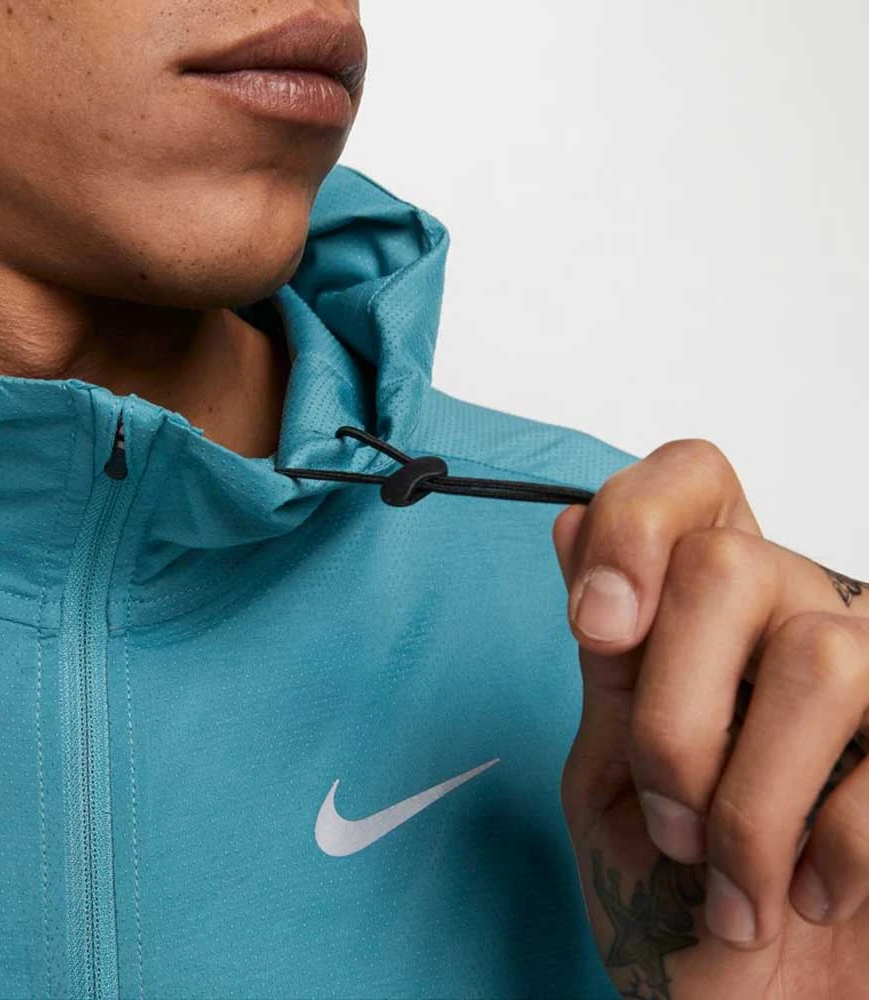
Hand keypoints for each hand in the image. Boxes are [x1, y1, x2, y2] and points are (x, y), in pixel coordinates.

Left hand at [551, 438, 868, 999]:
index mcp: (701, 612)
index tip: (601, 626)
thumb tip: (572, 523)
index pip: (688, 481)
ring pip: (818, 653)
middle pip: (730, 564)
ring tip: (732, 879)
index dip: (639, 524)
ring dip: (748, 797)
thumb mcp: (609, 778)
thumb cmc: (670, 898)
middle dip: (675, 712)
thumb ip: (606, 663)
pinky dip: (828, 848)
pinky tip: (811, 893)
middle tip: (667, 817)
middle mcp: (795, 614)